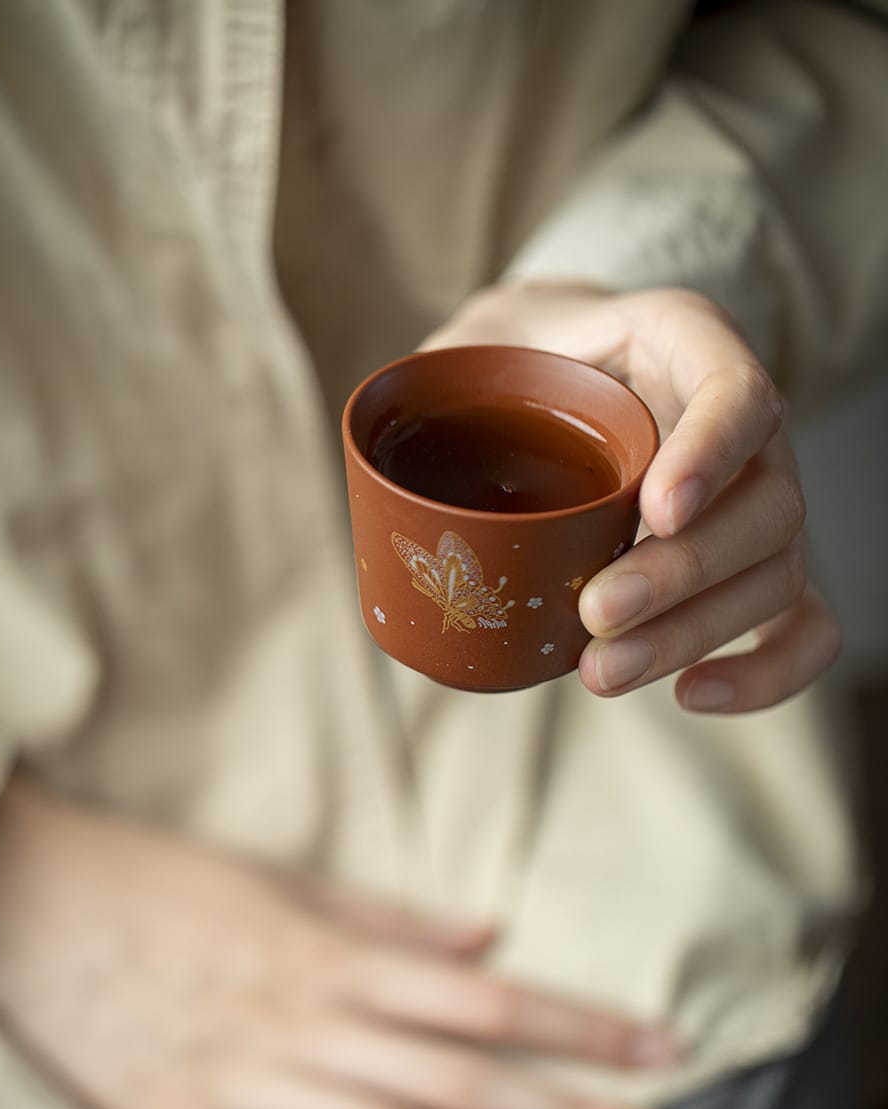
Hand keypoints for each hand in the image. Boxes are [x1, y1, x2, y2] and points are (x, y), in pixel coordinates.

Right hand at [0, 777, 681, 1108]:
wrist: (29, 901)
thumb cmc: (161, 879)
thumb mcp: (281, 878)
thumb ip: (386, 919)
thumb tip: (485, 935)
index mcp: (334, 955)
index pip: (484, 997)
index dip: (578, 1023)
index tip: (656, 1049)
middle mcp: (307, 1019)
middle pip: (457, 1076)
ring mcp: (247, 1079)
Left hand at [424, 283, 839, 711]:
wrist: (561, 375)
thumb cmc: (523, 358)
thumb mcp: (480, 335)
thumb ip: (444, 366)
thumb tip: (383, 434)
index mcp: (686, 346)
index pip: (736, 392)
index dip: (709, 454)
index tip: (653, 511)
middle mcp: (746, 427)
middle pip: (767, 505)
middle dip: (682, 575)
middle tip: (594, 614)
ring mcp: (760, 500)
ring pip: (777, 574)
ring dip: (694, 634)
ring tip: (598, 673)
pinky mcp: (755, 566)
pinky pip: (803, 625)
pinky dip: (766, 673)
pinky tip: (692, 696)